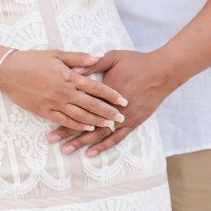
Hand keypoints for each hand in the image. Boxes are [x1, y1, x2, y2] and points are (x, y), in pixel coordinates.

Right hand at [0, 49, 128, 131]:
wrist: (9, 71)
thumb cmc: (33, 59)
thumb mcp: (57, 54)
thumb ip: (79, 57)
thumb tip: (98, 56)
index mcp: (69, 77)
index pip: (95, 87)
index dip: (111, 95)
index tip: (123, 100)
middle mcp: (64, 92)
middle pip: (91, 104)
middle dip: (108, 112)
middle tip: (122, 118)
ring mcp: (54, 103)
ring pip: (80, 115)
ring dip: (96, 122)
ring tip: (110, 126)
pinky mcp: (45, 112)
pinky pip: (64, 121)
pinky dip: (77, 125)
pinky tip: (88, 128)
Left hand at [46, 49, 174, 155]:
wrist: (162, 72)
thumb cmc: (137, 62)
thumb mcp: (113, 57)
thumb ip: (93, 64)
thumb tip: (74, 68)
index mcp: (103, 90)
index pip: (79, 103)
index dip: (64, 110)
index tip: (48, 117)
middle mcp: (111, 107)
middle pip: (85, 121)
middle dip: (67, 131)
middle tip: (52, 140)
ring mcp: (122, 117)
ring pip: (98, 133)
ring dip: (81, 142)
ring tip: (66, 150)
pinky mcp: (132, 122)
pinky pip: (116, 138)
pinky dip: (103, 146)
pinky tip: (91, 153)